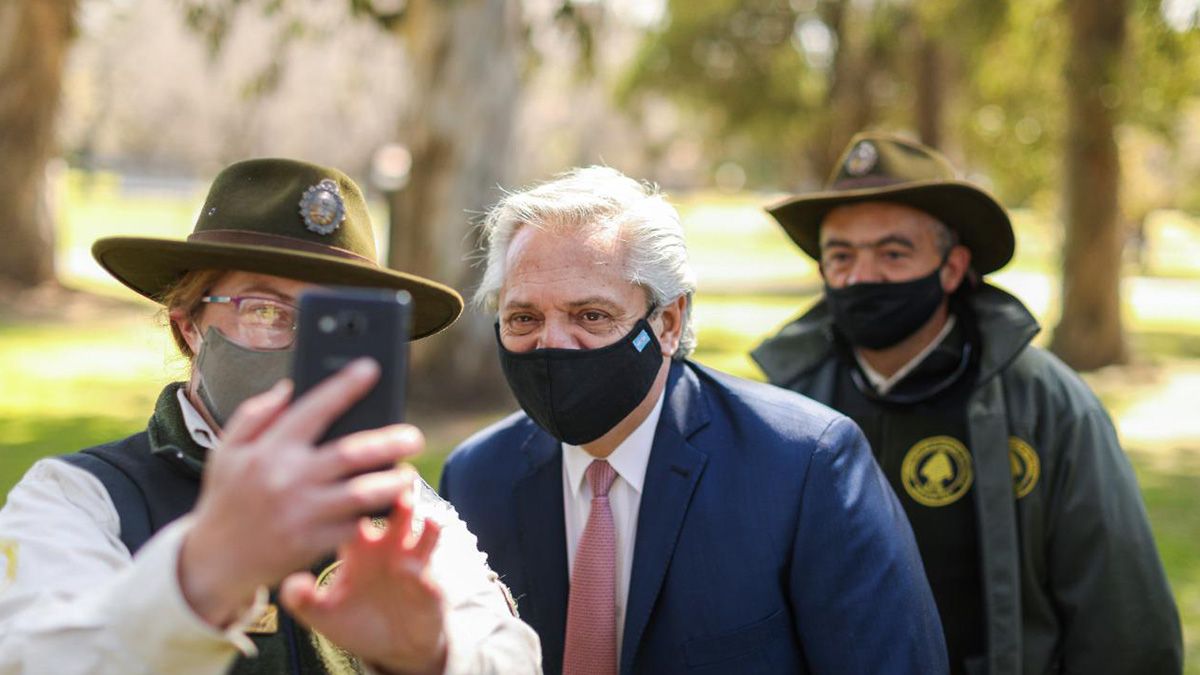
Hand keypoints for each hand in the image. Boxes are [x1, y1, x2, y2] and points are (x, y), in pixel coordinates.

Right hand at [178, 359, 422, 627]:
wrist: (213, 561)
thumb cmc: (226, 499)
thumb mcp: (226, 451)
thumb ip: (255, 415)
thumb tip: (289, 387)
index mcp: (269, 449)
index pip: (314, 408)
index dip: (345, 386)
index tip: (371, 369)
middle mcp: (288, 478)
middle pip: (352, 453)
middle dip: (390, 441)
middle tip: (414, 436)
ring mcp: (302, 513)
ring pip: (362, 493)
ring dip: (392, 482)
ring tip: (407, 474)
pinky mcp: (312, 543)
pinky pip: (354, 525)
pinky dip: (373, 514)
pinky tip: (388, 505)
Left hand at [279, 469, 447, 674]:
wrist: (392, 646)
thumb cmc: (354, 621)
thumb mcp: (323, 614)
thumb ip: (303, 600)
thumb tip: (292, 584)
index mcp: (358, 548)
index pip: (355, 514)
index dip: (352, 501)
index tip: (345, 488)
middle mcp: (388, 547)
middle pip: (393, 512)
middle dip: (394, 498)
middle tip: (391, 488)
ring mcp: (411, 563)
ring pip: (421, 533)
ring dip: (420, 521)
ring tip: (418, 514)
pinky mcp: (429, 586)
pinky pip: (430, 573)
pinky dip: (425, 570)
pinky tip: (415, 569)